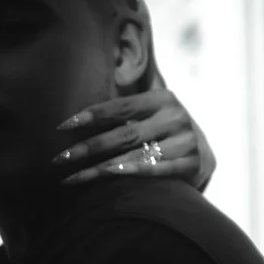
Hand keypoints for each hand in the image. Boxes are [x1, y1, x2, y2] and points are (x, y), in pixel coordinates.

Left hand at [49, 82, 216, 191]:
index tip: (63, 125)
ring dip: (100, 169)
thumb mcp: (152, 110)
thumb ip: (127, 103)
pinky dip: (132, 173)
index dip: (91, 115)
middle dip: (88, 147)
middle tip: (60, 158)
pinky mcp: (192, 164)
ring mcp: (186, 141)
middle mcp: (175, 117)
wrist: (204, 155)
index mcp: (162, 98)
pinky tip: (108, 178)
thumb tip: (84, 86)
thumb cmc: (163, 131)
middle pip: (124, 134)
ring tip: (72, 178)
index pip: (120, 106)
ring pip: (136, 156)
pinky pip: (157, 171)